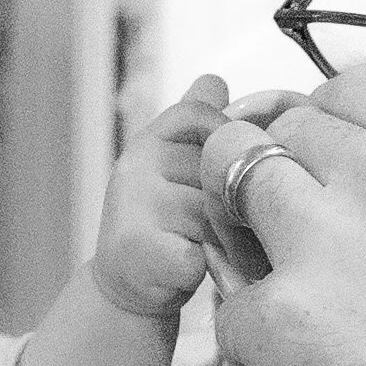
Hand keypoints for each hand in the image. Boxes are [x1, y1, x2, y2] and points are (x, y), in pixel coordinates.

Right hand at [92, 75, 230, 318]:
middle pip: (217, 170)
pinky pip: (206, 250)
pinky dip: (215, 266)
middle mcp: (135, 165)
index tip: (234, 174)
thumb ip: (196, 127)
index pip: (200, 116)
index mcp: (149, 142)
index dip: (230, 143)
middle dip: (237, 202)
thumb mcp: (177, 169)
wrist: (128, 286)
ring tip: (220, 249)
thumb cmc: (165, 225)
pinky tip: (202, 269)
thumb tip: (214, 79)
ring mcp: (134, 205)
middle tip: (231, 225)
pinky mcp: (141, 248)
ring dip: (232, 238)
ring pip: (216, 212)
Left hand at [198, 66, 365, 365]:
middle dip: (300, 169)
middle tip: (316, 228)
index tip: (357, 167)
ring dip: (254, 225)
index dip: (357, 127)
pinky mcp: (282, 330)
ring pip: (239, 185)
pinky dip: (258, 334)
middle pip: (298, 129)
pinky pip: (235, 299)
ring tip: (288, 281)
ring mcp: (330, 247)